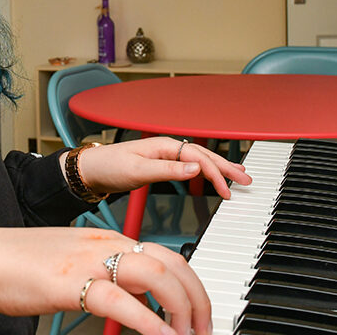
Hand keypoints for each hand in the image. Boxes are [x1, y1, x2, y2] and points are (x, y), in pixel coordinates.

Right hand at [0, 226, 211, 334]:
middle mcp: (105, 245)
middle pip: (172, 262)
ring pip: (156, 274)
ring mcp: (89, 262)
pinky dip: (148, 322)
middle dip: (197, 298)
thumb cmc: (21, 265)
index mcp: (108, 240)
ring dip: (180, 308)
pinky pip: (120, 301)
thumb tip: (137, 308)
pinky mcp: (70, 284)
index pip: (168, 254)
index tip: (200, 314)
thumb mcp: (76, 267)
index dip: (193, 286)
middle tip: (202, 329)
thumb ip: (109, 282)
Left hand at [65, 137, 250, 198]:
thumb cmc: (109, 167)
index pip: (198, 159)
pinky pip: (190, 166)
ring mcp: (165, 156)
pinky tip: (213, 176)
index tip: (228, 190)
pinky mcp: (161, 165)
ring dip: (219, 168)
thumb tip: (195, 170)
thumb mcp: (138, 171)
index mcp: (164, 146)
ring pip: (199, 161)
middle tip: (246, 180)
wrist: (90, 169)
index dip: (216, 174)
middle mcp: (167, 148)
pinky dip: (205, 172)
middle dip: (226, 167)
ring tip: (239, 176)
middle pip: (204, 157)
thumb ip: (167, 171)